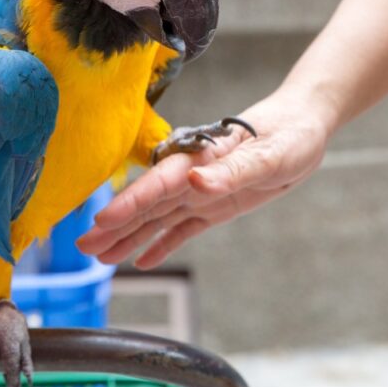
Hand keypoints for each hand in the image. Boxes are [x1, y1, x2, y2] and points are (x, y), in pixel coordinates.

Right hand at [77, 88, 331, 268]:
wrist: (305, 126)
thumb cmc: (289, 134)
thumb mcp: (270, 155)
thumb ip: (231, 170)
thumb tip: (194, 180)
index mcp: (201, 156)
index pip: (160, 182)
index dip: (130, 202)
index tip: (102, 220)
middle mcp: (193, 174)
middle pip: (148, 203)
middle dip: (115, 224)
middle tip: (82, 245)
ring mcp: (202, 190)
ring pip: (158, 218)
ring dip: (130, 237)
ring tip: (100, 257)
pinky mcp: (216, 205)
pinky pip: (184, 228)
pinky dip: (163, 244)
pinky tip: (142, 261)